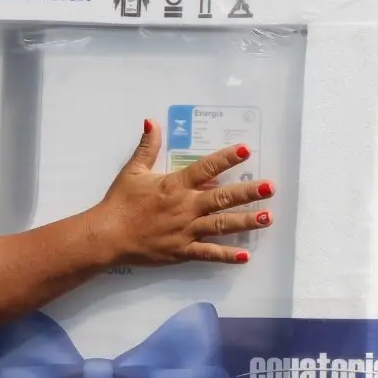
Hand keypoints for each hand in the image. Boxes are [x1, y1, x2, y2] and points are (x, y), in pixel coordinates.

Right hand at [90, 120, 273, 265]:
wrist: (108, 236)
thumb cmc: (120, 202)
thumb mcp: (132, 171)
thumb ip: (147, 147)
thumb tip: (152, 122)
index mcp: (175, 185)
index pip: (206, 168)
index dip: (226, 158)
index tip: (245, 150)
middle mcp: (186, 207)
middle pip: (222, 198)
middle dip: (248, 193)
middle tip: (270, 188)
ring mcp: (186, 230)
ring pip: (222, 225)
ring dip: (246, 222)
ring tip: (267, 217)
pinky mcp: (183, 251)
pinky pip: (209, 253)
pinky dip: (227, 255)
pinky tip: (246, 256)